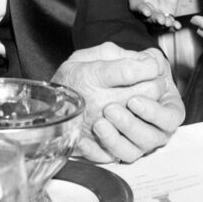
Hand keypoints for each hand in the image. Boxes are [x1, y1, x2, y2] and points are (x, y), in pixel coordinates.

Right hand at [52, 43, 183, 162]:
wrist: (48, 106)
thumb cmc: (72, 78)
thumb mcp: (86, 55)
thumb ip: (116, 53)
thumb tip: (143, 59)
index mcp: (92, 76)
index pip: (130, 71)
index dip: (148, 65)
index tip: (150, 63)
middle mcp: (96, 102)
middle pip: (142, 94)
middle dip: (155, 83)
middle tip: (153, 79)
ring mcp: (99, 126)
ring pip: (139, 121)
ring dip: (150, 109)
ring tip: (146, 99)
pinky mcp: (100, 147)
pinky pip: (126, 148)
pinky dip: (136, 134)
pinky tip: (134, 121)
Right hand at [124, 0, 182, 29]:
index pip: (135, 3)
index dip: (140, 9)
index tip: (147, 12)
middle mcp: (144, 3)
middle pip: (146, 16)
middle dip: (153, 19)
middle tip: (160, 20)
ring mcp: (155, 8)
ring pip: (156, 20)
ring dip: (162, 24)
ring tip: (169, 23)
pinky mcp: (167, 9)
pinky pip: (169, 19)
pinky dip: (172, 24)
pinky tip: (177, 26)